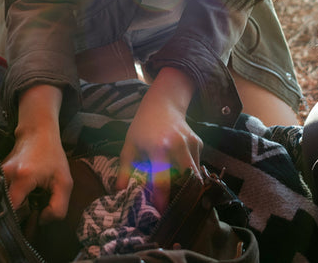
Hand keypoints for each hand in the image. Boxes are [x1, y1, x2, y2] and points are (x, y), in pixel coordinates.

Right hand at [3, 86, 71, 221]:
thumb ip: (58, 208)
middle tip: (29, 212)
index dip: (20, 222)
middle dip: (15, 216)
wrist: (37, 131)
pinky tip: (20, 195)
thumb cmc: (53, 156)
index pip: (12, 211)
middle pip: (3, 207)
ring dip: (11, 206)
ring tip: (25, 202)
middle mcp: (5, 175)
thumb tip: (41, 221)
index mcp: (22, 178)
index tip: (31, 221)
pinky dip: (8, 198)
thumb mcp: (64, 182)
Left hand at [118, 67, 202, 208]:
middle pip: (186, 180)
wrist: (162, 104)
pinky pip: (196, 164)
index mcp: (159, 148)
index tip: (160, 214)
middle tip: (171, 205)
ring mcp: (191, 144)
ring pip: (194, 174)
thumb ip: (124, 171)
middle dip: (180, 194)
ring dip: (186, 184)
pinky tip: (178, 168)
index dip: (162, 200)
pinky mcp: (199, 143)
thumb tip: (118, 194)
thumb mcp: (129, 147)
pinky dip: (189, 171)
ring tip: (174, 188)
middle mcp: (178, 146)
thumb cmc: (142, 127)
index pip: (163, 181)